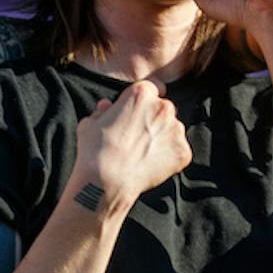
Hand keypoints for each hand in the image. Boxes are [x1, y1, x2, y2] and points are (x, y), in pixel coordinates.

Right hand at [74, 80, 191, 210]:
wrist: (106, 181)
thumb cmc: (94, 151)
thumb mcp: (89, 123)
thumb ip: (101, 111)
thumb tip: (106, 106)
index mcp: (141, 94)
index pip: (148, 91)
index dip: (139, 105)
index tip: (132, 116)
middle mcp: (163, 107)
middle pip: (163, 109)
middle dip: (153, 120)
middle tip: (136, 138)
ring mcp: (176, 130)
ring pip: (172, 130)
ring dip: (162, 138)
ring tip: (142, 154)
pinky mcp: (182, 151)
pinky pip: (178, 151)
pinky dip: (168, 157)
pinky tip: (150, 165)